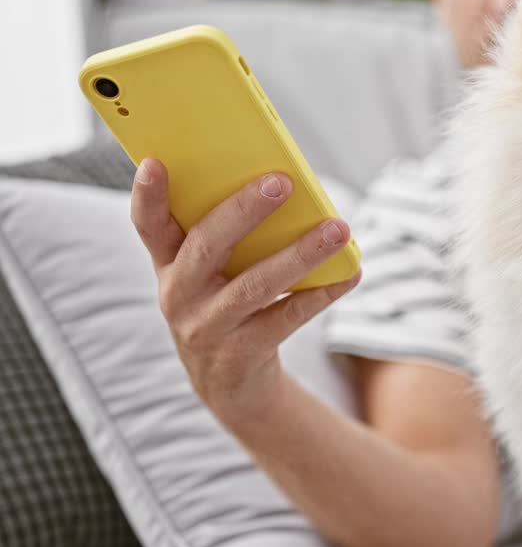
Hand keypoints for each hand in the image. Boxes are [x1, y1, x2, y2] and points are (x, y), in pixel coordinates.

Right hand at [130, 158, 360, 417]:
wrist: (228, 383)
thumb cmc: (224, 304)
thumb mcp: (207, 275)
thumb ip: (225, 236)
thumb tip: (280, 185)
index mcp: (167, 264)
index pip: (148, 225)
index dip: (147, 195)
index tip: (155, 162)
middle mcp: (179, 295)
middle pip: (207, 246)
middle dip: (244, 210)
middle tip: (282, 182)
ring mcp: (209, 327)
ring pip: (255, 285)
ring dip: (300, 253)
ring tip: (337, 228)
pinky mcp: (243, 352)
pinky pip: (288, 317)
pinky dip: (322, 293)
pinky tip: (349, 272)